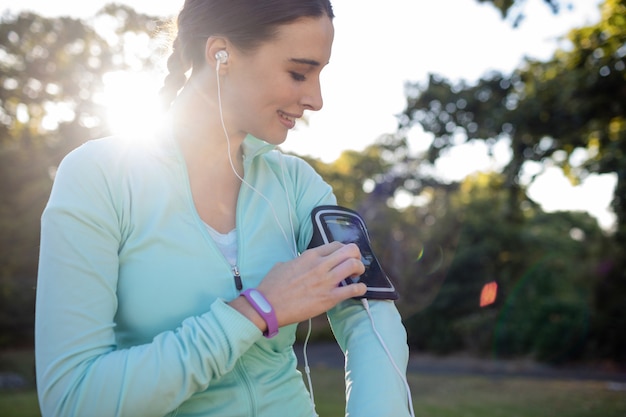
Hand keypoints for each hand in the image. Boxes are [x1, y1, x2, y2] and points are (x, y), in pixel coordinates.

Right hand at [230, 242, 365, 330]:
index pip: (336, 244)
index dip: (344, 249)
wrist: (268, 306)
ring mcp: (326, 281)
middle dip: (356, 255)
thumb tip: (300, 263)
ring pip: (354, 265)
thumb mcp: (283, 265)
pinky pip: (353, 289)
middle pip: (349, 250)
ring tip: (356, 276)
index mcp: (309, 256)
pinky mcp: (329, 298)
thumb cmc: (272, 286)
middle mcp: (320, 265)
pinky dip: (360, 288)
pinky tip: (358, 290)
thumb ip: (296, 261)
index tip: (344, 256)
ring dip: (359, 269)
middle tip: (355, 264)